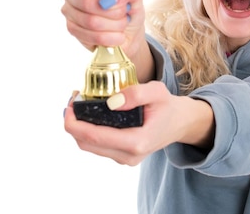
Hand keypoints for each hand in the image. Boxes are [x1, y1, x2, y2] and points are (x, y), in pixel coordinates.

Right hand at [60, 0, 145, 58]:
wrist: (129, 34)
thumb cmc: (129, 9)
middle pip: (86, 2)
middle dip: (114, 10)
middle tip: (124, 11)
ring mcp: (70, 12)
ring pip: (91, 21)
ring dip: (115, 25)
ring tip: (122, 23)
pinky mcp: (73, 31)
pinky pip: (93, 36)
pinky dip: (111, 37)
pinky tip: (117, 35)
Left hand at [64, 82, 214, 165]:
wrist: (180, 123)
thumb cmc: (168, 106)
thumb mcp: (157, 91)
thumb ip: (136, 93)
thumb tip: (110, 102)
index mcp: (136, 142)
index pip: (94, 136)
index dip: (74, 122)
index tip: (69, 104)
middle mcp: (128, 156)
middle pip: (86, 143)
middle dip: (73, 123)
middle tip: (73, 99)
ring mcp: (124, 159)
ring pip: (89, 146)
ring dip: (79, 127)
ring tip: (79, 104)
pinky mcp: (122, 156)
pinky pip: (97, 145)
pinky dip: (88, 130)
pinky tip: (90, 114)